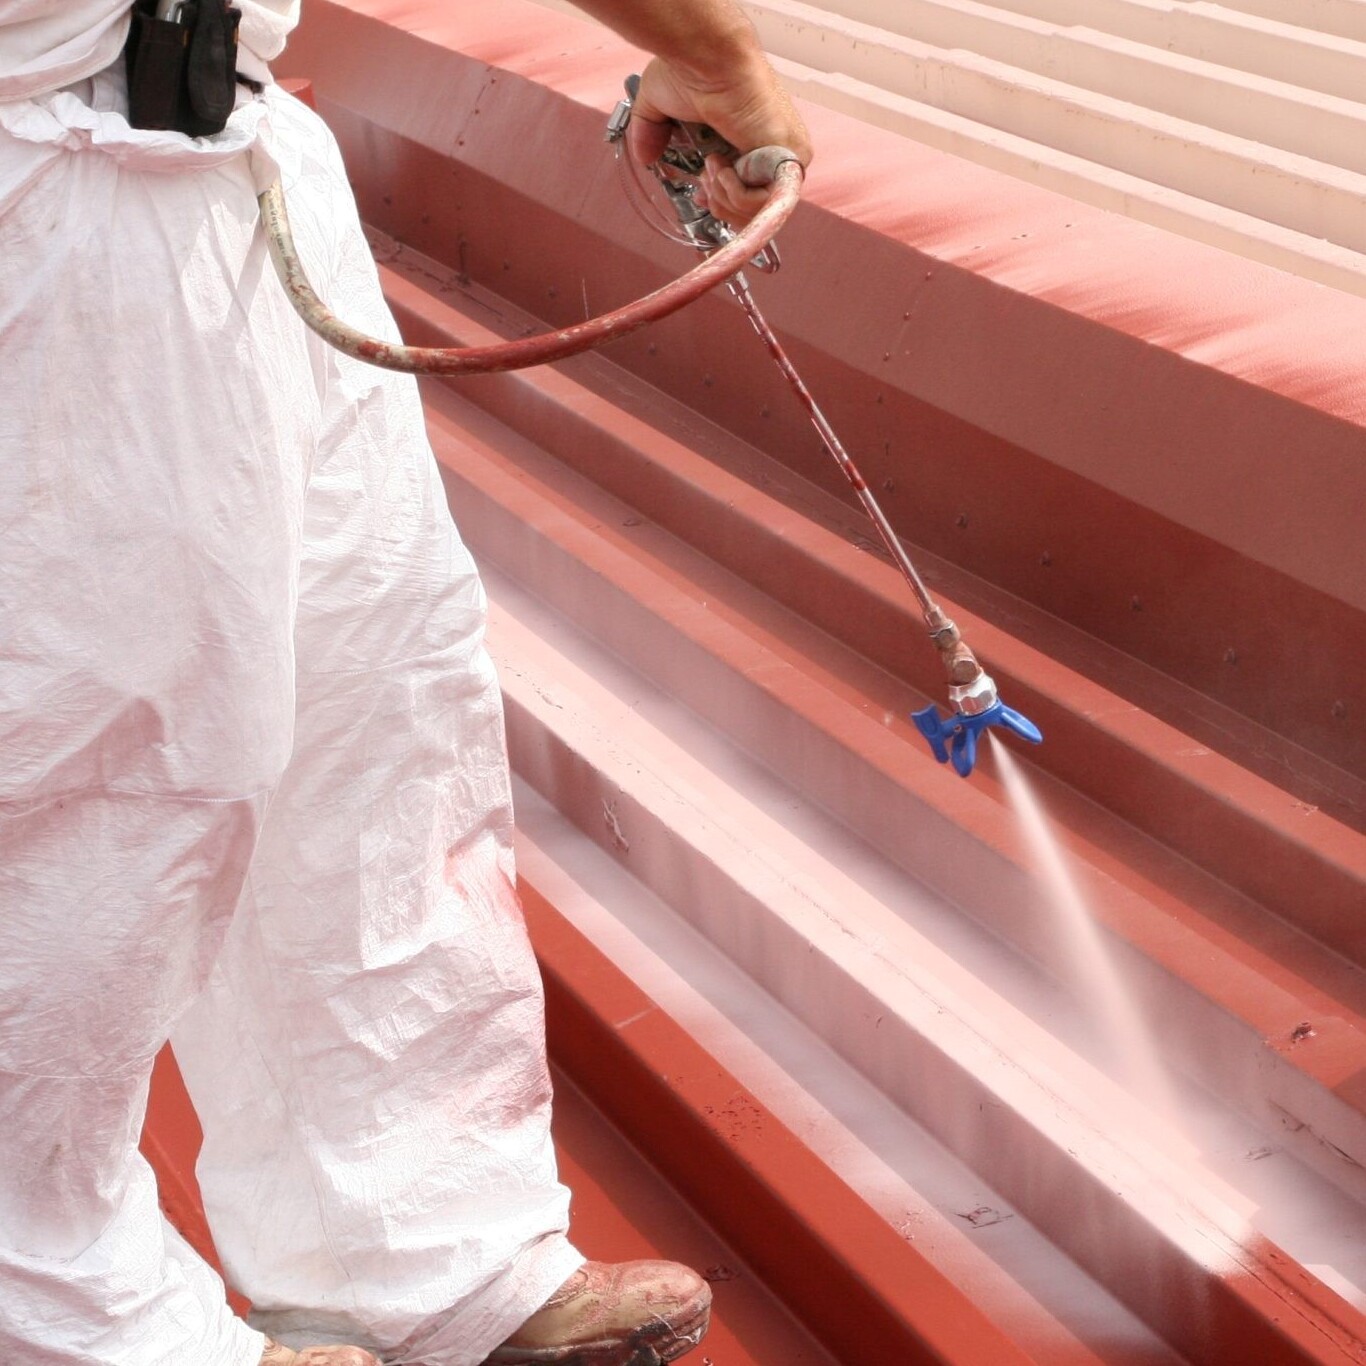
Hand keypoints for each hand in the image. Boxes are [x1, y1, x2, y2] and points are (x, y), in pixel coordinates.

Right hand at [626, 53, 811, 225]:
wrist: (710, 58)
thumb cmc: (693, 69)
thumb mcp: (660, 105)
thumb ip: (651, 132)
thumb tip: (644, 157)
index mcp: (749, 140)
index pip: (744, 194)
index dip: (721, 203)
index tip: (701, 195)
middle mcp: (770, 150)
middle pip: (750, 210)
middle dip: (720, 202)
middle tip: (707, 172)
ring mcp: (785, 156)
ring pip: (757, 210)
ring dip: (725, 196)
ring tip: (714, 164)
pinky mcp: (794, 158)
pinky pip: (766, 203)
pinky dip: (737, 194)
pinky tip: (725, 167)